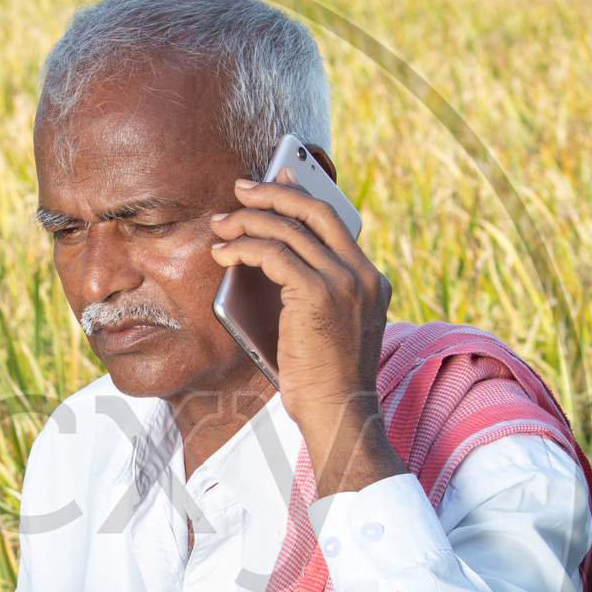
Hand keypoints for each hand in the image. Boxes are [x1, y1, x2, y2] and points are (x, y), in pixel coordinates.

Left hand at [209, 162, 403, 493]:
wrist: (339, 413)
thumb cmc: (325, 382)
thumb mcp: (329, 329)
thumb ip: (316, 294)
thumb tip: (273, 263)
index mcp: (371, 279)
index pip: (335, 221)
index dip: (302, 196)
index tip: (279, 178)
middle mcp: (362, 274)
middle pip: (315, 211)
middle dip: (274, 192)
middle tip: (241, 189)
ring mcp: (344, 282)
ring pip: (288, 229)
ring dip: (247, 220)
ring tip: (220, 224)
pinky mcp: (318, 294)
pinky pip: (272, 253)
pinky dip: (242, 247)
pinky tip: (223, 253)